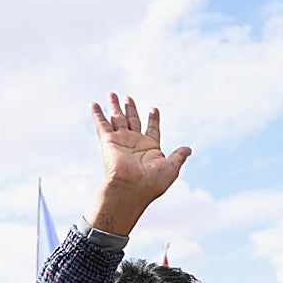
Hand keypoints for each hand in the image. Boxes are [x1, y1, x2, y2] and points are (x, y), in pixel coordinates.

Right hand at [86, 93, 191, 235]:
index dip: (153, 119)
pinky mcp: (108, 141)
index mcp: (150, 148)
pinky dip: (97, 114)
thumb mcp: (171, 168)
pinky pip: (102, 124)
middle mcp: (135, 143)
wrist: (131, 189)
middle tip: (129, 98)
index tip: (154, 109)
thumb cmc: (151, 183)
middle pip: (133, 120)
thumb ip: (178, 156)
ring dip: (115, 106)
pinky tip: (94, 103)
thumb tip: (189, 149)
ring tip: (112, 93)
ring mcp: (121, 141)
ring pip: (117, 118)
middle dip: (131, 109)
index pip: (152, 129)